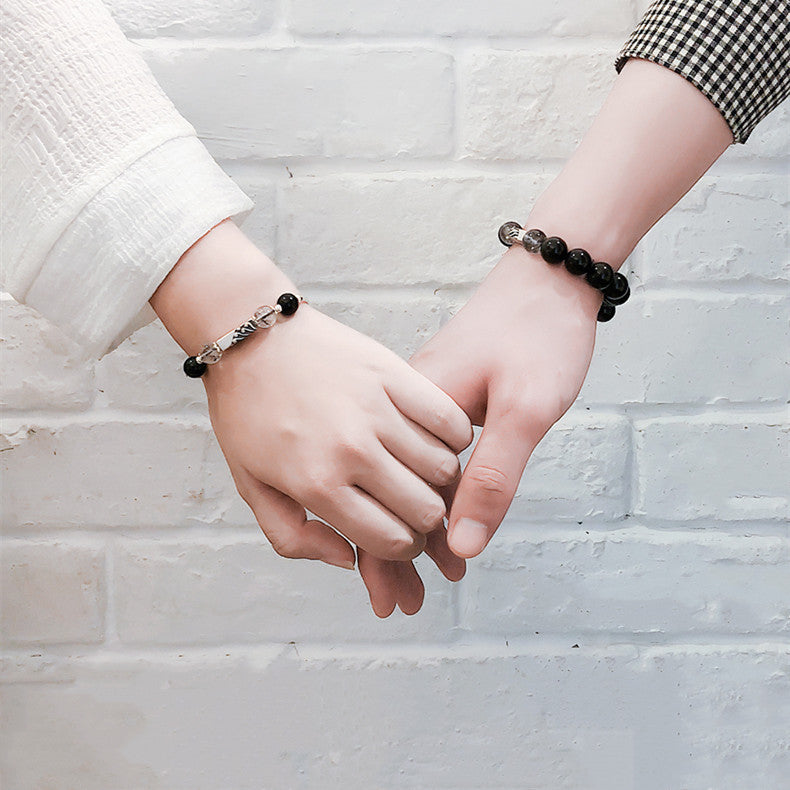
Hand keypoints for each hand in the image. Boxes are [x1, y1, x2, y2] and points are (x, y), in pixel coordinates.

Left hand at [150, 219, 472, 575]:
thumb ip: (293, 538)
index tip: (400, 537)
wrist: (252, 340)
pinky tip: (434, 439)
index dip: (402, 550)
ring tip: (421, 471)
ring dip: (439, 480)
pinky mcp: (394, 374)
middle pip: (426, 511)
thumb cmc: (250, 415)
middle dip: (424, 521)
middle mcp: (352, 450)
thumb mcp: (252, 487)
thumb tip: (347, 559)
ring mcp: (377, 409)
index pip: (392, 541)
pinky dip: (453, 439)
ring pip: (444, 468)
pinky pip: (450, 421)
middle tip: (413, 507)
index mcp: (317, 484)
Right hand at [357, 243, 597, 612]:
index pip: (390, 501)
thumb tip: (465, 544)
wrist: (549, 277)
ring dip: (415, 530)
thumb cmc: (538, 334)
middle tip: (405, 605)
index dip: (387, 556)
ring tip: (428, 578)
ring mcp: (422, 409)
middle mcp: (408, 414)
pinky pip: (427, 462)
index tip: (391, 600)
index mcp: (415, 414)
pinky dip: (435, 499)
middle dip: (395, 555)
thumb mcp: (525, 409)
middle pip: (390, 497)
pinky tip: (446, 522)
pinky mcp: (444, 403)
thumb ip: (494, 477)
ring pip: (409, 482)